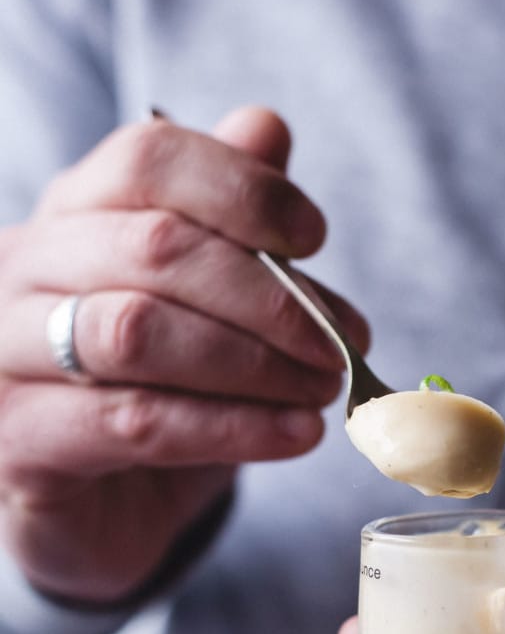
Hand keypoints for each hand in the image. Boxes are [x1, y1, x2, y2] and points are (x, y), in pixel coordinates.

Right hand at [0, 107, 368, 602]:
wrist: (95, 508)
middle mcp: (22, 268)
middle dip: (270, 295)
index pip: (148, 158)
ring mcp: (5, 355)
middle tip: (341, 340)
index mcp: (72, 213)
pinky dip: (232, 427)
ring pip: (138, 333)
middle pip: (155, 246)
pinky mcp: (18, 442)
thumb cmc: (154, 389)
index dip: (243, 189)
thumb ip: (227, 218)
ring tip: (323, 389)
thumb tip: (265, 125)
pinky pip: (136, 422)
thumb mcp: (200, 301)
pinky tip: (295, 433)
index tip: (315, 237)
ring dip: (255, 363)